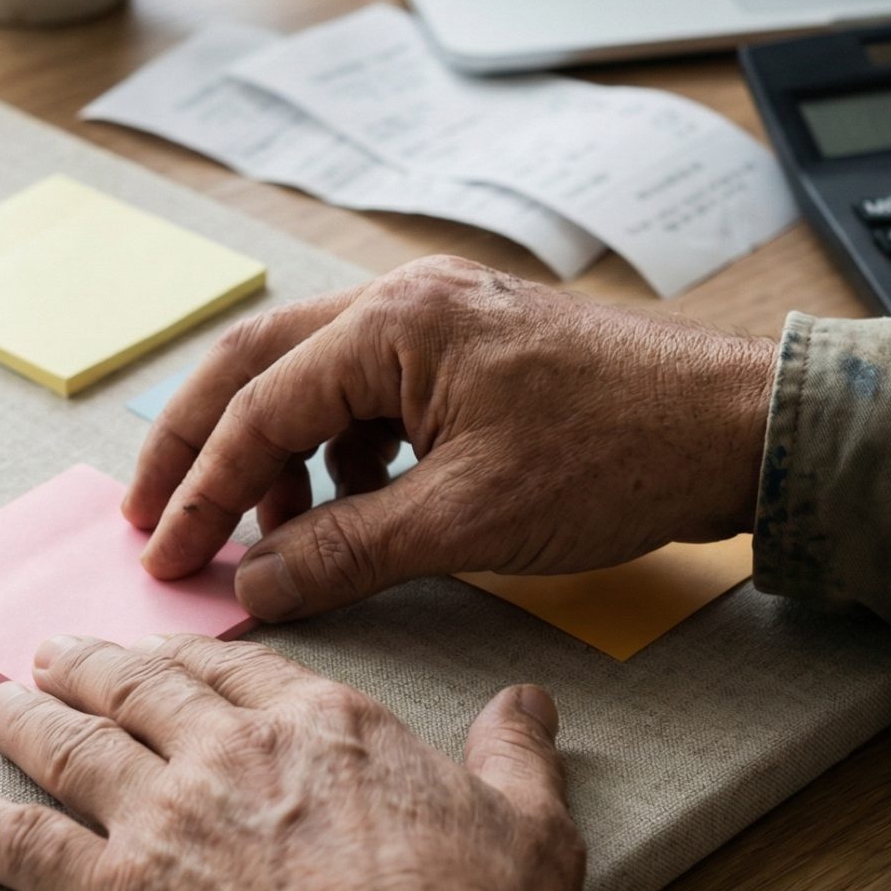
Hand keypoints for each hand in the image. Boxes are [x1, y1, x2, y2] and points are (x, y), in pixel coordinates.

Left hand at [0, 634, 583, 890]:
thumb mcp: (529, 829)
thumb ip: (516, 756)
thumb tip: (528, 704)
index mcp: (328, 726)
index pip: (241, 673)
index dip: (194, 661)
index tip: (167, 655)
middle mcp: (234, 753)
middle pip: (142, 691)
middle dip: (92, 667)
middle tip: (55, 655)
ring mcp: (165, 819)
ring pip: (75, 747)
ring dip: (27, 722)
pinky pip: (25, 847)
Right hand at [126, 256, 775, 620]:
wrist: (736, 430)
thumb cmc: (618, 457)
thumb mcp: (469, 520)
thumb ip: (348, 551)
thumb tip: (254, 588)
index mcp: (396, 323)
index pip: (259, 407)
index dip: (200, 490)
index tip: (165, 557)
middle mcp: (406, 302)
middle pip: (259, 365)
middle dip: (198, 447)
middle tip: (154, 520)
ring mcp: (439, 321)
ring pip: (313, 381)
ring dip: (274, 456)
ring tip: (266, 539)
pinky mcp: (468, 355)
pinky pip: (368, 397)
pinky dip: (338, 456)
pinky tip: (349, 512)